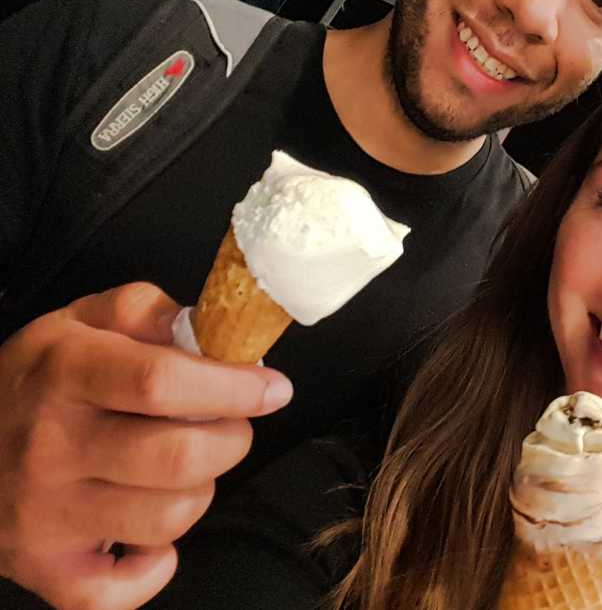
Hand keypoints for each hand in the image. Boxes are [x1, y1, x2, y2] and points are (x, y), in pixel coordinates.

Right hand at [0, 282, 293, 609]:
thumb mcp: (82, 320)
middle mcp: (52, 446)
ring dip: (200, 490)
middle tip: (228, 426)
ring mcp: (45, 514)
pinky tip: (148, 532)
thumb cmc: (38, 379)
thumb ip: (150, 312)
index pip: (163, 382)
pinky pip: (122, 590)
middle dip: (232, 438)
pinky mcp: (43, 568)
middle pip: (180, 456)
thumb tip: (216, 335)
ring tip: (182, 469)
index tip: (271, 388)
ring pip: (170, 516)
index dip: (234, 387)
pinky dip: (154, 565)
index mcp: (68, 373)